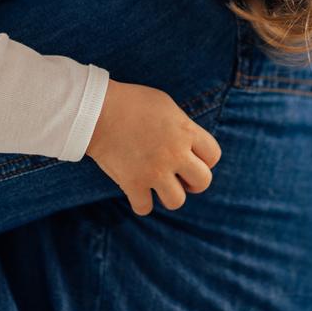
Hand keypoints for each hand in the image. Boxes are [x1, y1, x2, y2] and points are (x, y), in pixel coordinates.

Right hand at [87, 79, 221, 214]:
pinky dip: (141, 203)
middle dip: (193, 182)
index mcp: (186, 132)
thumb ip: (182, 126)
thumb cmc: (132, 102)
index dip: (206, 160)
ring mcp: (155, 171)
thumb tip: (189, 143)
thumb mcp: (167, 106)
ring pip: (177, 201)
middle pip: (203, 182)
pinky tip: (137, 191)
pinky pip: (145, 208)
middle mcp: (175, 154)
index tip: (192, 158)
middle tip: (179, 177)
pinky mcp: (133, 183)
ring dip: (169, 195)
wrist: (98, 110)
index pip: (214, 156)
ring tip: (158, 185)